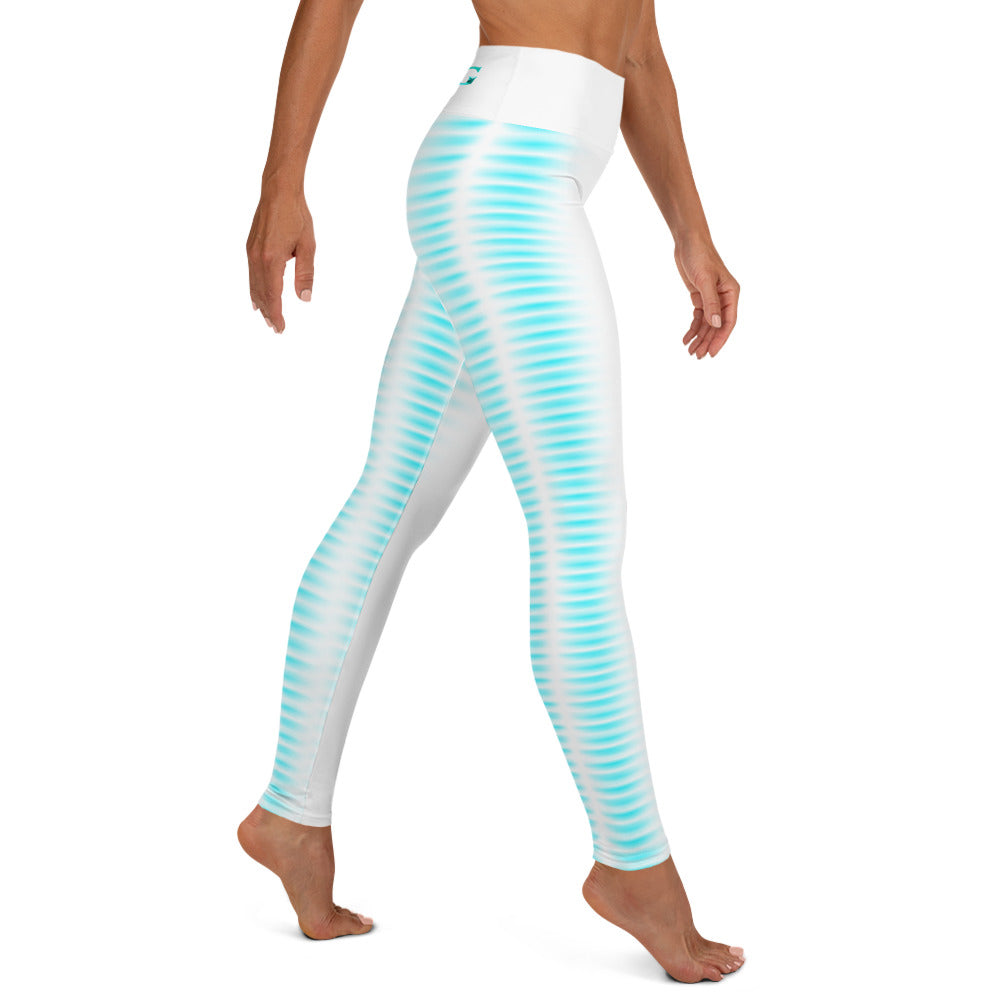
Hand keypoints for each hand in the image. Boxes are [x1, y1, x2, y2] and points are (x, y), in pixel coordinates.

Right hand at [246, 188, 315, 333]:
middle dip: (268, 312)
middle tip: (276, 328)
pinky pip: (251, 274)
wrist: (278, 191)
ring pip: (253, 285)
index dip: (277, 314)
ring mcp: (251, 252)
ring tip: (266, 317)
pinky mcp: (250, 247)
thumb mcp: (308, 246)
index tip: (281, 328)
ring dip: (260, 303)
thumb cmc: (296, 216)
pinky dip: (254, 289)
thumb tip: (305, 299)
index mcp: (272, 259)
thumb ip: (305, 274)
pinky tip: (256, 297)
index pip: (273, 295)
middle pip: (261, 294)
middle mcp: (257, 258)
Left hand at [673, 235, 739, 358]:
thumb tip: (716, 324)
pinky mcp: (700, 296)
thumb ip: (711, 302)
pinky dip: (693, 328)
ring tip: (690, 351)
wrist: (688, 241)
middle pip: (717, 326)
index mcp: (731, 293)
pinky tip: (686, 338)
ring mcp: (712, 298)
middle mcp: (724, 297)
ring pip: (707, 324)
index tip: (711, 352)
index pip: (728, 321)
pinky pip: (699, 317)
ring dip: (699, 337)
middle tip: (697, 356)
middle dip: (708, 341)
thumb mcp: (704, 280)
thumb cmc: (700, 255)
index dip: (720, 339)